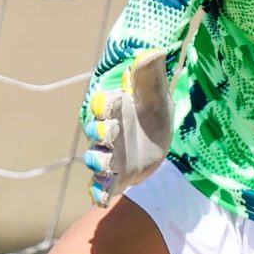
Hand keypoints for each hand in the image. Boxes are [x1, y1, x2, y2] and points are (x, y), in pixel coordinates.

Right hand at [82, 49, 173, 205]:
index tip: (116, 104)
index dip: (104, 106)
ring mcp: (109, 154)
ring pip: (95, 159)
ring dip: (99, 161)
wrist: (158, 130)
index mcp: (111, 109)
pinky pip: (101, 185)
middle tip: (115, 132)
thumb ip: (150, 73)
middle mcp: (106, 132)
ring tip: (109, 164)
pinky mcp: (116, 174)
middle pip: (94, 134)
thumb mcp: (156, 90)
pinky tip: (101, 200)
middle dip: (101, 134)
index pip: (99, 106)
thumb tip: (153, 53)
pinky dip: (98, 193)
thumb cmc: (154, 106)